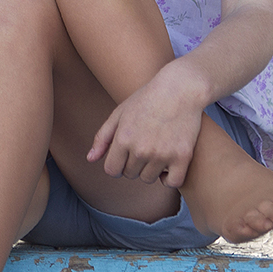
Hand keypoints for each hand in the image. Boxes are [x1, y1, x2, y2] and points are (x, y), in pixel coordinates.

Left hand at [86, 65, 207, 187]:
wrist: (181, 88)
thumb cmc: (147, 99)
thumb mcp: (119, 113)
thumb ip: (102, 137)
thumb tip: (90, 159)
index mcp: (123, 139)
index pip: (112, 170)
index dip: (117, 164)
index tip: (124, 155)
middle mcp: (141, 149)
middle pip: (130, 174)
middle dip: (133, 164)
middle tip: (143, 145)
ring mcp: (162, 154)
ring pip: (149, 178)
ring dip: (150, 170)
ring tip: (156, 151)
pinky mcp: (182, 157)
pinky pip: (172, 182)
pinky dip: (169, 178)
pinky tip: (168, 166)